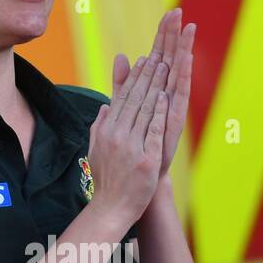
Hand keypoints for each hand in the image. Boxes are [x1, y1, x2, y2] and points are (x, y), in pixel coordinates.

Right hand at [87, 52, 168, 225]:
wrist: (112, 208)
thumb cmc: (107, 178)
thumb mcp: (98, 146)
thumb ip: (102, 123)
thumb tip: (106, 105)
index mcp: (107, 130)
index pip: (122, 98)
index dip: (134, 78)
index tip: (143, 60)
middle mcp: (117, 135)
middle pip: (134, 99)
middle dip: (147, 75)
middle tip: (158, 54)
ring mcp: (131, 147)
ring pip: (144, 111)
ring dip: (155, 87)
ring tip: (164, 67)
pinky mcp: (146, 160)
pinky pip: (153, 132)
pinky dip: (159, 113)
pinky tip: (165, 97)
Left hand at [111, 8, 195, 175]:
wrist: (143, 177)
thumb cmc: (137, 143)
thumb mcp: (125, 106)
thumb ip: (122, 82)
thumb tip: (122, 56)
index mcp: (156, 91)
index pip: (161, 56)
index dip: (164, 36)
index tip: (170, 12)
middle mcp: (168, 96)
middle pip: (171, 59)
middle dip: (175, 36)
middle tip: (179, 11)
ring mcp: (172, 109)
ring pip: (178, 73)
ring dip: (183, 50)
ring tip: (187, 28)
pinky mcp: (174, 121)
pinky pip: (179, 95)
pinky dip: (182, 78)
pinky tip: (184, 60)